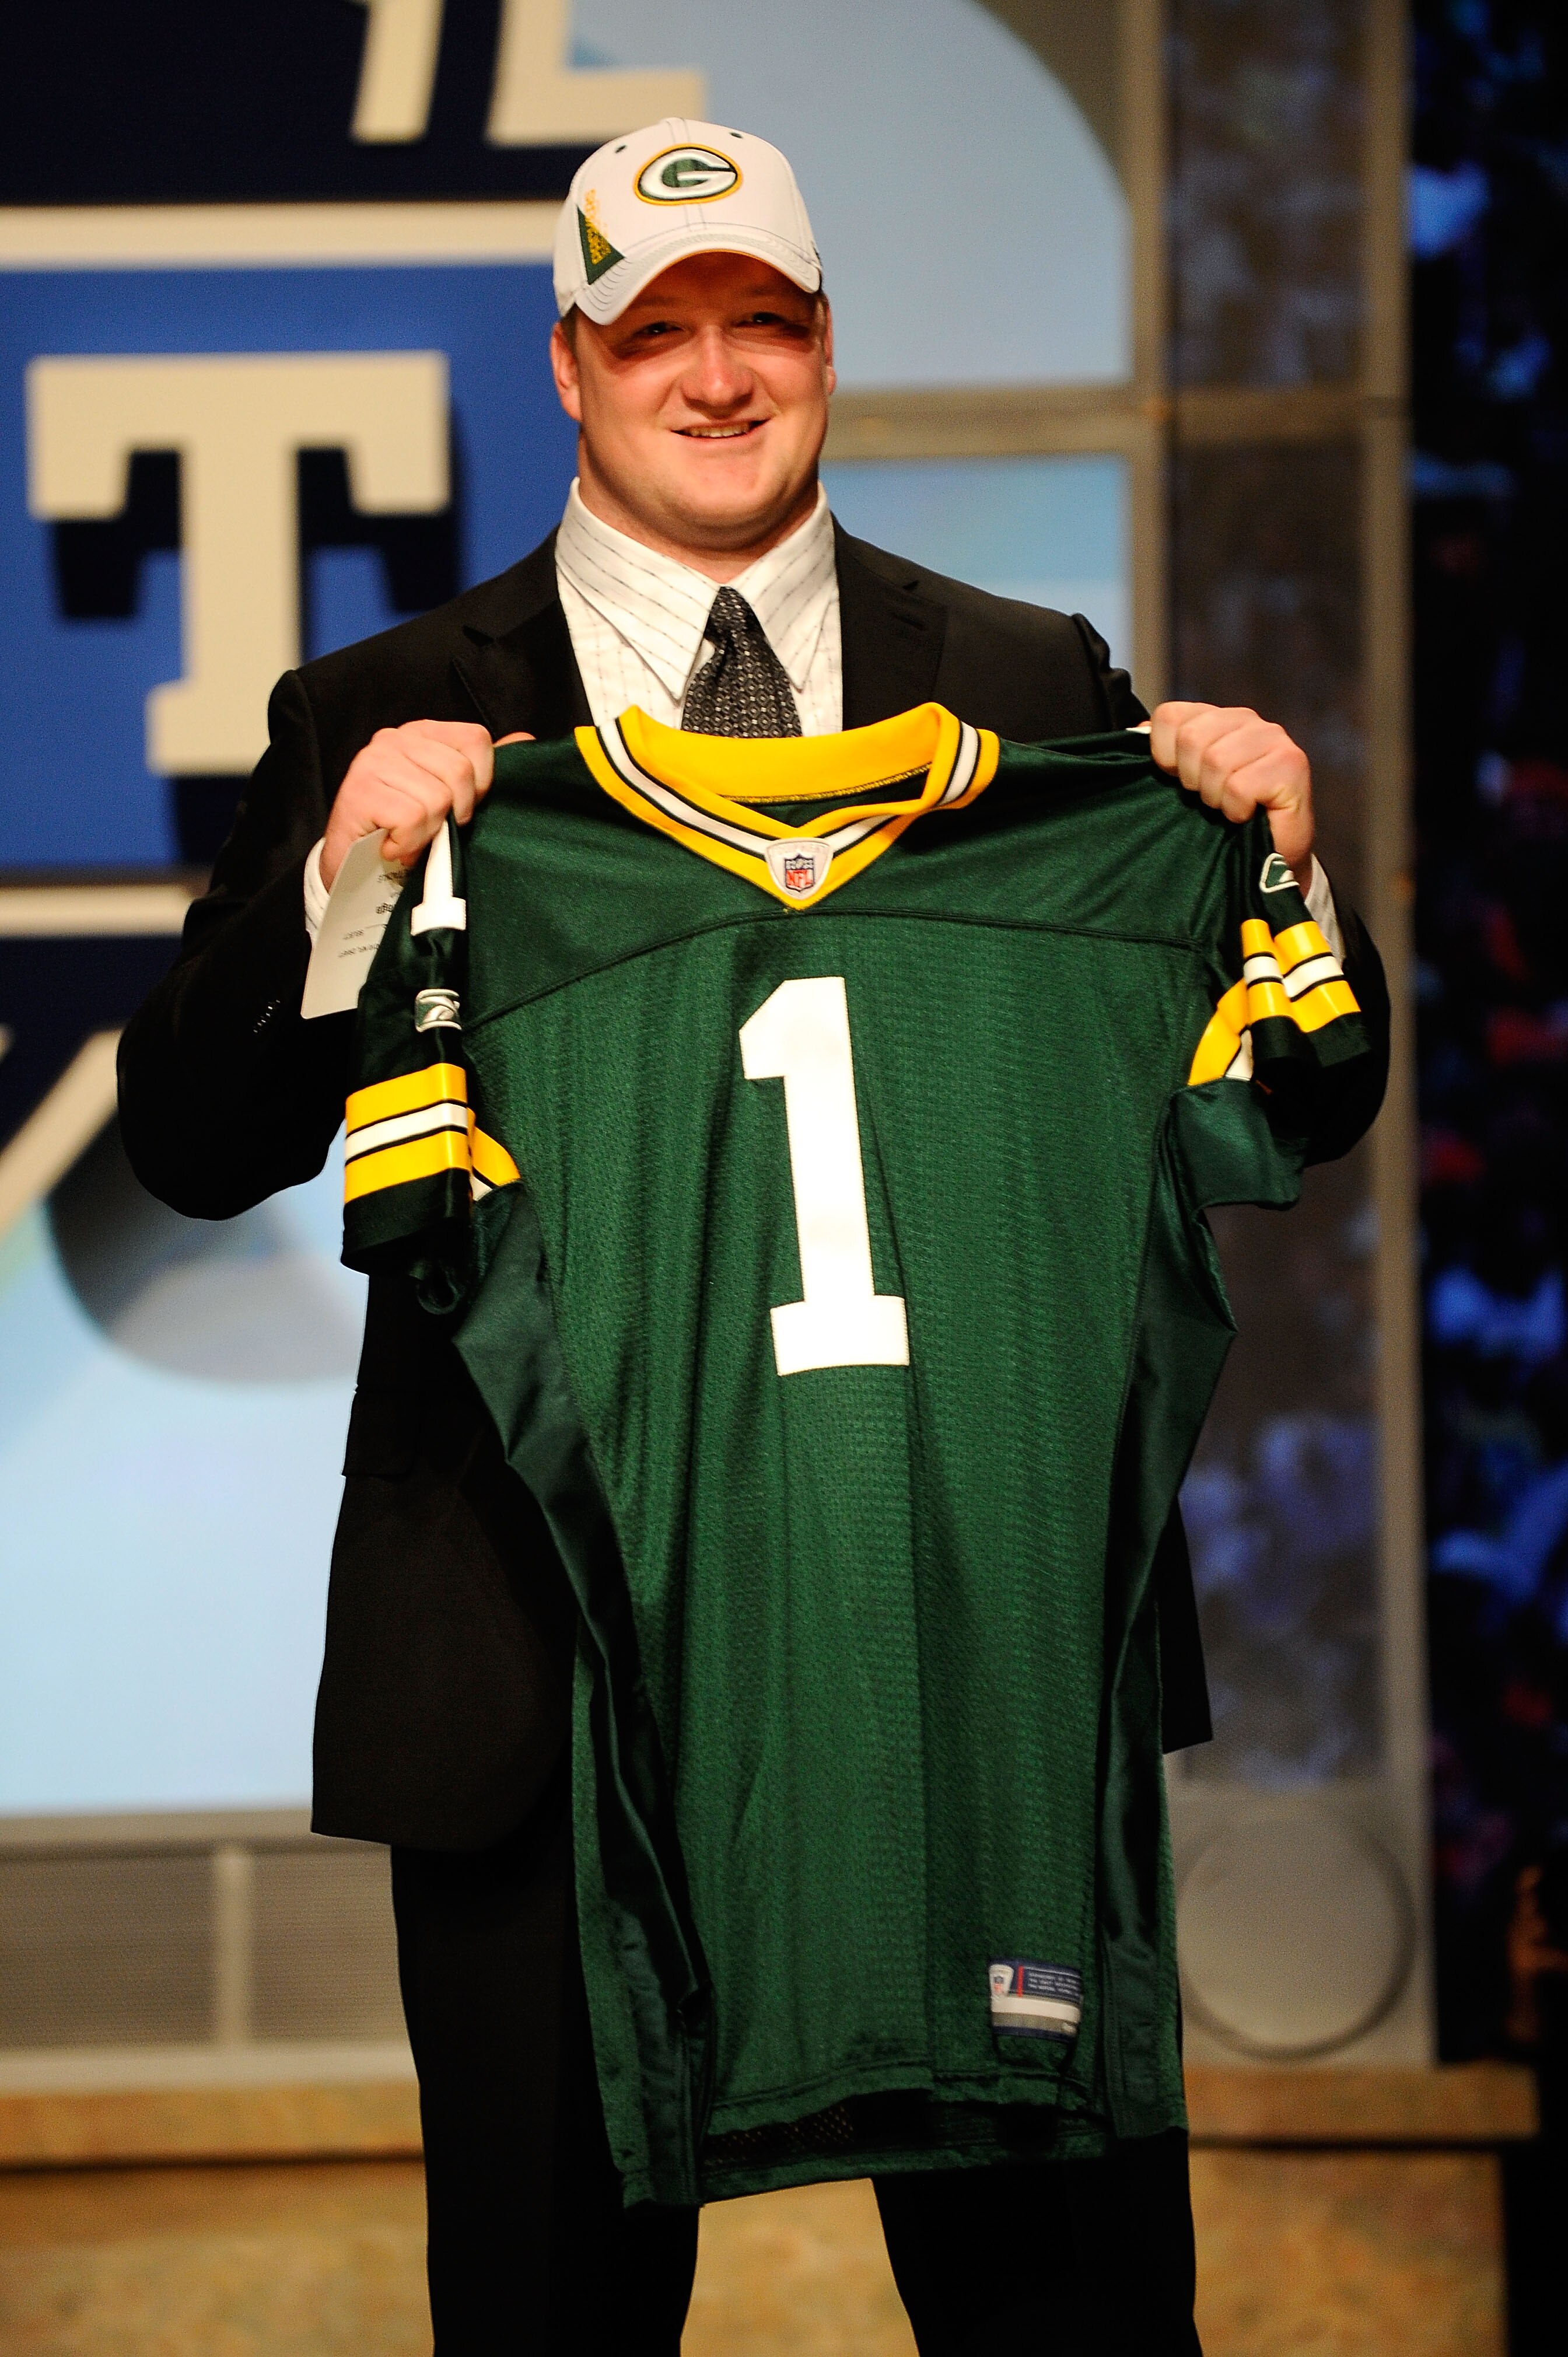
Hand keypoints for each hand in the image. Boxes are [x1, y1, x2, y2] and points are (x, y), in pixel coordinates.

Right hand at [320, 722, 533, 888]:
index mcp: (423, 734)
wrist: (353, 865)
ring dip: (428, 833)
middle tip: (432, 829)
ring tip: (408, 838)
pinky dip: (408, 842)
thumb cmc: (406, 830)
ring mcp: (375, 760)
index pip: (475, 738)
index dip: (481, 781)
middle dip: (454, 813)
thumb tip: (524, 740)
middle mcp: (397, 738)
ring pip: (437, 799)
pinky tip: (393, 845)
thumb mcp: (449, 797)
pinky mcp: (361, 789)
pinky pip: (413, 818)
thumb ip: (481, 769)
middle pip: (460, 773)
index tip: (463, 808)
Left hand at [1147, 702, 1314, 889]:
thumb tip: (1135, 733)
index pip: (1169, 716)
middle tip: (1208, 800)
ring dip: (1215, 798)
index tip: (1179, 781)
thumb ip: (1161, 755)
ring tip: (1228, 807)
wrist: (1267, 857)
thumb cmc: (1221, 821)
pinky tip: (1246, 815)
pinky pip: (1239, 787)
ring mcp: (1273, 738)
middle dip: (1191, 780)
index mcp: (1215, 717)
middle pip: (1190, 738)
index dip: (1164, 756)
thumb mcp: (1183, 784)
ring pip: (1216, 761)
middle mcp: (1245, 719)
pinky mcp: (1291, 764)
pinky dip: (1236, 811)